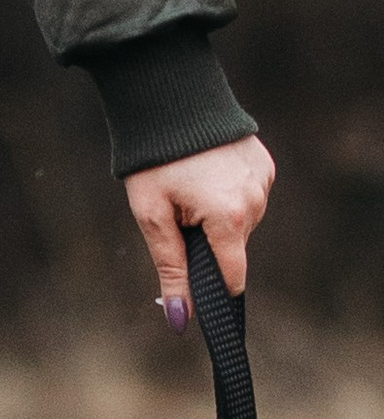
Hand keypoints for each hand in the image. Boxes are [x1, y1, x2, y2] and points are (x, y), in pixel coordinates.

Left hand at [124, 134, 274, 330]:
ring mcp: (263, 181)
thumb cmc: (153, 162)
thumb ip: (170, 268)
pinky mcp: (264, 164)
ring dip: (217, 217)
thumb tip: (181, 319)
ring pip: (240, 220)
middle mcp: (256, 202)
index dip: (215, 292)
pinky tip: (205, 173)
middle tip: (175, 215)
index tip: (202, 301)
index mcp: (229, 219)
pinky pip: (247, 194)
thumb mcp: (152, 217)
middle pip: (232, 246)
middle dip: (206, 242)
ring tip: (189, 187)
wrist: (171, 99)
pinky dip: (226, 193)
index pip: (232, 275)